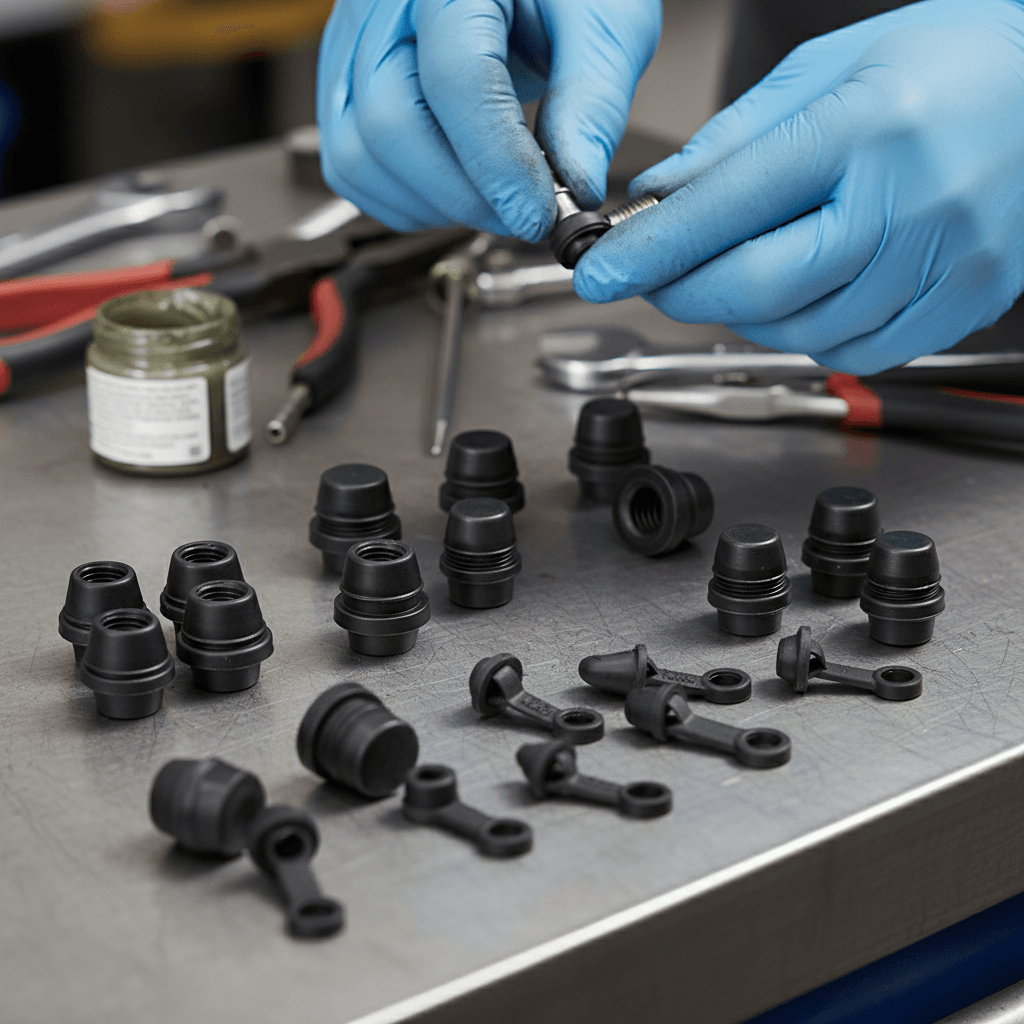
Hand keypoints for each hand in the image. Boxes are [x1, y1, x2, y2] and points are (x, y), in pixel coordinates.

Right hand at [316, 0, 659, 240]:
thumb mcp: (603, 22)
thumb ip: (591, 100)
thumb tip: (575, 183)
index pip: (455, 78)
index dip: (497, 162)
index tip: (537, 213)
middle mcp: (382, 5)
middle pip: (389, 124)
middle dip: (464, 194)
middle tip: (522, 214)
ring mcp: (353, 45)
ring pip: (357, 157)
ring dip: (432, 205)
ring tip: (493, 202)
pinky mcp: (345, 84)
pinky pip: (350, 166)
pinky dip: (405, 201)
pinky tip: (455, 193)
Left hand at [574, 0, 1023, 373]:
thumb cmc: (956, 59)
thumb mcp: (832, 67)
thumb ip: (738, 139)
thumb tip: (662, 194)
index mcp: (867, 127)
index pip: (728, 207)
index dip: (652, 250)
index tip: (600, 273)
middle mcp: (911, 202)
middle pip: (757, 287)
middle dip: (685, 292)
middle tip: (656, 278)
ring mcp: (946, 262)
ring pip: (799, 330)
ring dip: (745, 313)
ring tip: (741, 269)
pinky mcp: (965, 302)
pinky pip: (854, 352)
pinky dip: (807, 333)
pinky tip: (804, 293)